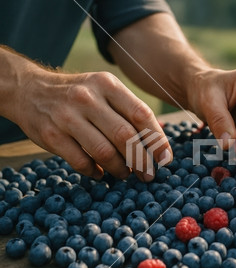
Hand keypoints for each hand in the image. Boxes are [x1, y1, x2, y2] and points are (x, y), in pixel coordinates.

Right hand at [13, 69, 171, 181]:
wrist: (30, 90)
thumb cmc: (80, 95)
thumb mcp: (105, 90)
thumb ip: (130, 111)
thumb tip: (159, 141)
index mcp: (108, 85)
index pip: (141, 114)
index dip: (157, 140)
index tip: (165, 159)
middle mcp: (88, 98)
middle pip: (125, 136)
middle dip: (141, 161)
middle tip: (148, 175)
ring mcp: (68, 117)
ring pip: (104, 151)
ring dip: (119, 169)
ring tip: (125, 174)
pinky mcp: (51, 135)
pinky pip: (81, 161)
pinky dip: (94, 171)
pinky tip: (100, 173)